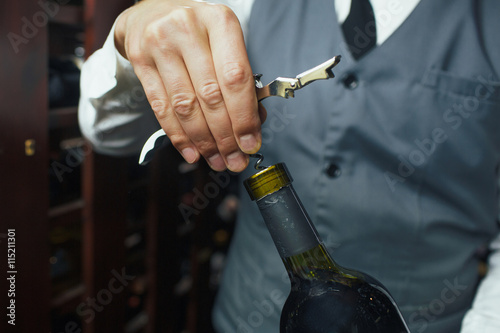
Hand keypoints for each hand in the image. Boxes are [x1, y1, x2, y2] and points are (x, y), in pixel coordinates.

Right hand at [115, 0, 265, 171]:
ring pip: (185, 106)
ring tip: (217, 160)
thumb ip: (239, 79)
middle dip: (225, 136)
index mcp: (219, 21)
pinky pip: (161, 108)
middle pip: (210, 96)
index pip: (235, 77)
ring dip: (204, 142)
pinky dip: (179, 136)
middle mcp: (188, 29)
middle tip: (235, 160)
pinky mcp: (140, 61)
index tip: (251, 143)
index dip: (244, 116)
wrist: (151, 13)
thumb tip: (254, 123)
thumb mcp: (224, 43)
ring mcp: (160, 44)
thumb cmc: (197, 32)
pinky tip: (192, 152)